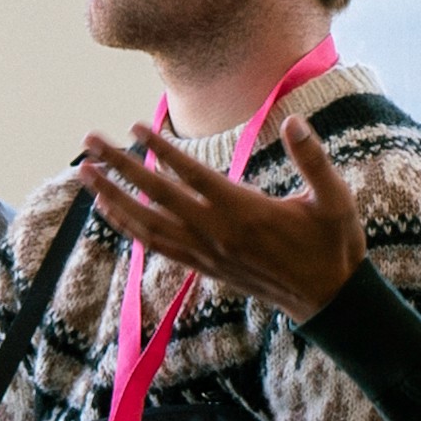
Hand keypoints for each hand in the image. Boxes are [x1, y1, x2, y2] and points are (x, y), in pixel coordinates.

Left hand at [72, 116, 368, 321]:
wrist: (328, 299)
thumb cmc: (332, 244)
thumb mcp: (335, 200)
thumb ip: (313, 159)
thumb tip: (293, 121)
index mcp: (244, 212)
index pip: (191, 176)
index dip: (161, 150)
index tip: (134, 126)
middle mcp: (216, 233)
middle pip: (156, 196)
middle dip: (119, 167)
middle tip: (89, 140)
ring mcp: (206, 252)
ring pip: (146, 224)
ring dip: (111, 197)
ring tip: (85, 173)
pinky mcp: (204, 266)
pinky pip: (156, 245)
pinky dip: (128, 227)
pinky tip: (108, 209)